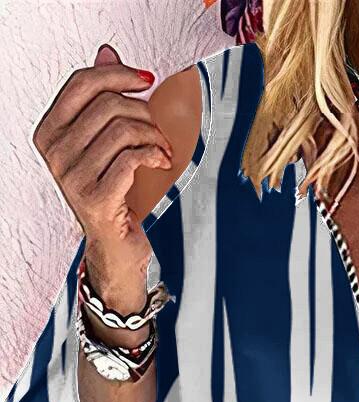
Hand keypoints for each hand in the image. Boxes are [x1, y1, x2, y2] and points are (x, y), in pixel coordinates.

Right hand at [32, 43, 172, 266]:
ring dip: (153, 136)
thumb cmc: (116, 193)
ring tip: (162, 150)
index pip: (82, 83)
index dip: (119, 74)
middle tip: (158, 130)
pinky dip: (154, 155)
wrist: (119, 246)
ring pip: (122, 130)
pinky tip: (161, 162)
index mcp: (50, 132)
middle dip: (144, 112)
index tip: (147, 81)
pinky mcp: (95, 198)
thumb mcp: (107, 142)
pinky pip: (131, 157)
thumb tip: (107, 53)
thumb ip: (103, 100)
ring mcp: (73, 178)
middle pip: (107, 104)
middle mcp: (55, 154)